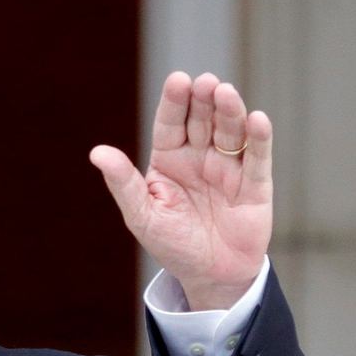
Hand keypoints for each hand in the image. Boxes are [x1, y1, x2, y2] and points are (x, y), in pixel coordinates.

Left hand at [90, 71, 272, 310]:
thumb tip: (97, 152)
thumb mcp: (142, 215)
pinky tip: (256, 119)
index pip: (171, 124)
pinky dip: (258, 138)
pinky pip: (258, 158)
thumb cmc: (172, 244)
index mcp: (169, 160)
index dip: (175, 103)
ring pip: (231, 133)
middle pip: (203, 121)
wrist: (209, 275)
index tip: (178, 80)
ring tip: (225, 93)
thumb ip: (124, 183)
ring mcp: (229, 168)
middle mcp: (200, 157)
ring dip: (230, 112)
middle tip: (205, 82)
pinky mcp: (255, 184)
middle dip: (204, 100)